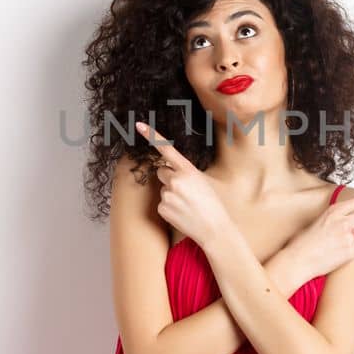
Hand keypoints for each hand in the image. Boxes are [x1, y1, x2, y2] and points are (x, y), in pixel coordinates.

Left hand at [135, 121, 231, 246]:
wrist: (214, 229)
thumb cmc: (213, 204)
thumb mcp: (206, 181)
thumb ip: (188, 173)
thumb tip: (173, 170)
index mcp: (188, 170)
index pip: (167, 150)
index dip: (152, 136)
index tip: (139, 125)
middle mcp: (176, 180)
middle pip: (162, 172)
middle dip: (169, 178)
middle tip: (186, 191)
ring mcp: (168, 195)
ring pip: (163, 189)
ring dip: (171, 194)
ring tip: (187, 205)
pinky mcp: (163, 208)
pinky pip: (161, 203)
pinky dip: (169, 208)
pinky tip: (182, 213)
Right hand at [279, 186, 353, 280]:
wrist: (297, 261)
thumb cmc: (302, 244)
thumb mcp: (317, 223)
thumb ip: (335, 221)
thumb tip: (352, 230)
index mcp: (333, 211)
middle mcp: (343, 221)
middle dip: (349, 229)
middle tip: (332, 238)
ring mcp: (348, 236)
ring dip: (347, 242)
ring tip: (329, 248)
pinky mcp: (351, 251)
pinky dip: (346, 255)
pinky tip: (333, 256)